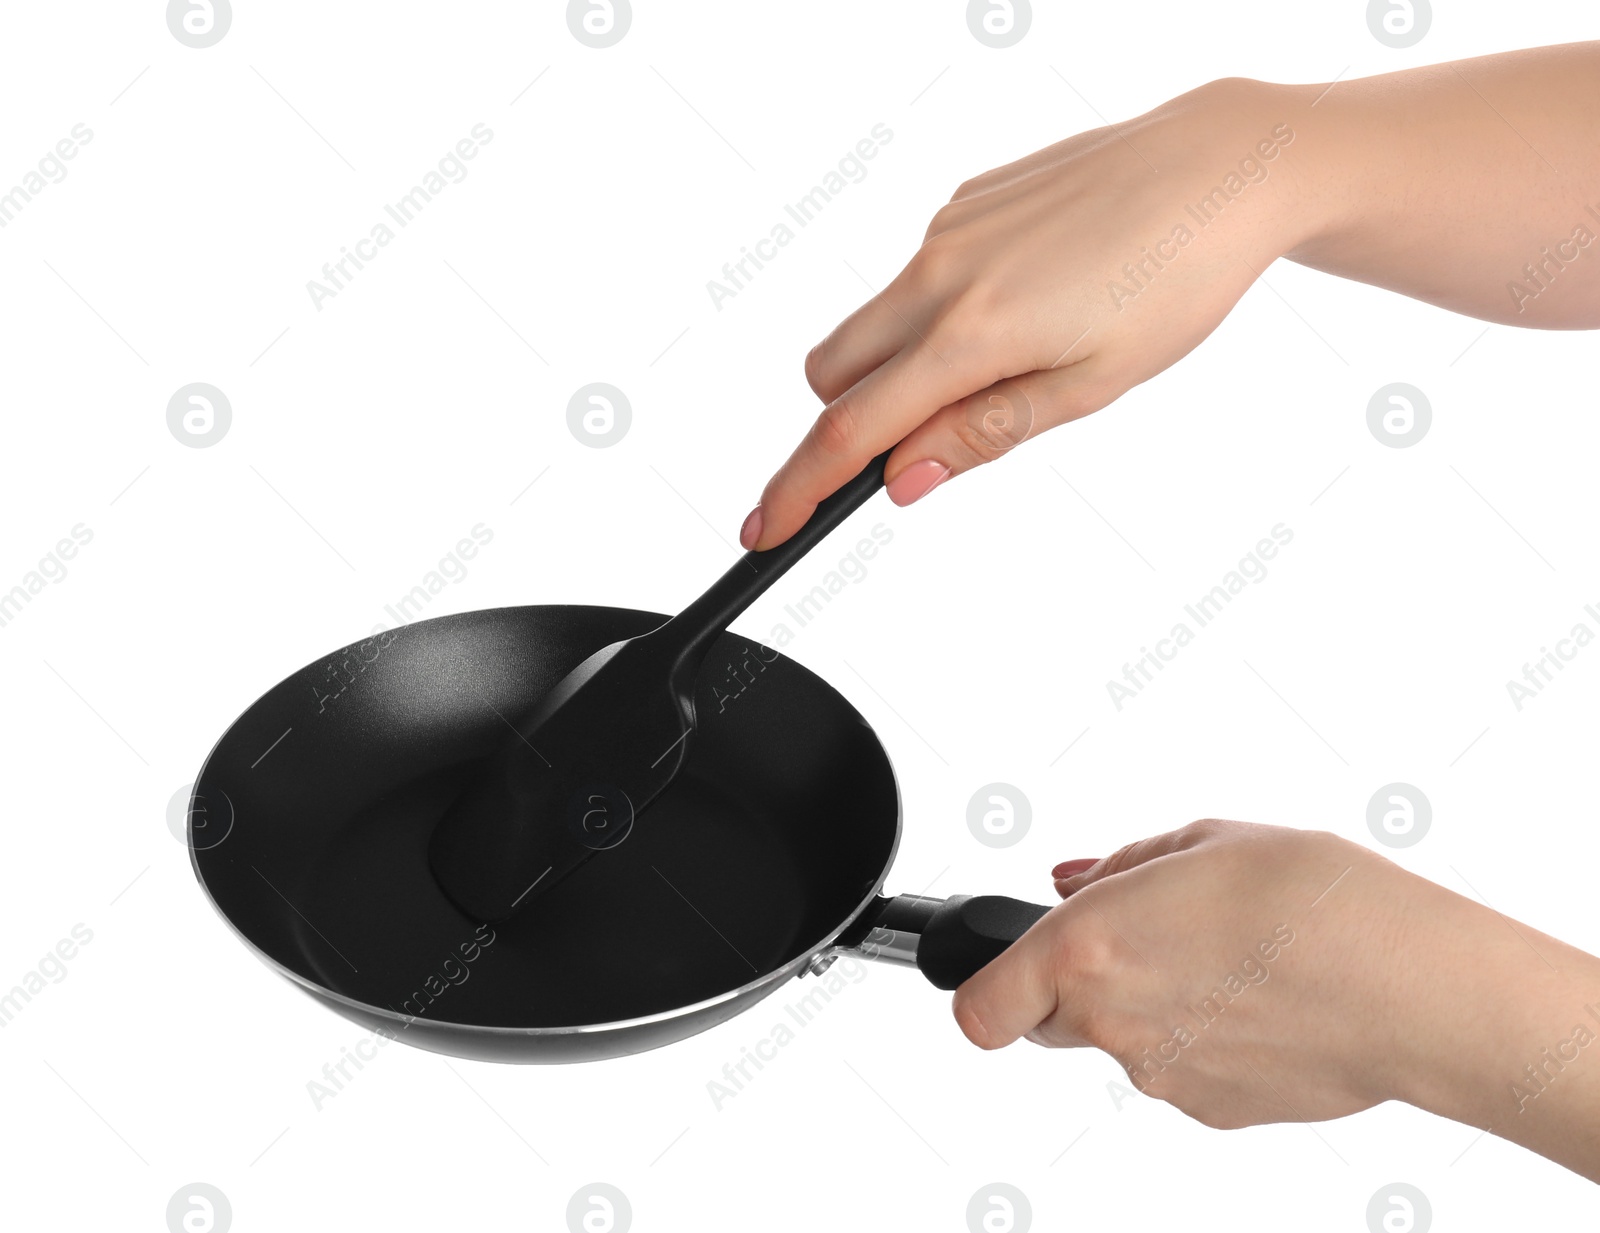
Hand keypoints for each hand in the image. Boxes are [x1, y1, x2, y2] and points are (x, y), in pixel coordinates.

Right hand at [742, 44, 1599, 549]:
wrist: (1220, 166)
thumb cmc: (1176, 278)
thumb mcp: (1091, 385)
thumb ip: (984, 433)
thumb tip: (904, 480)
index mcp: (972, 333)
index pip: (851, 431)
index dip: (799, 490)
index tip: (766, 529)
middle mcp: (938, 273)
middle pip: (830, 373)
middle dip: (846, 421)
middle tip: (916, 445)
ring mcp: (946, 230)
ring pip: (869, 322)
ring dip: (894, 365)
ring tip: (999, 365)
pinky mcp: (964, 200)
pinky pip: (917, 274)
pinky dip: (937, 310)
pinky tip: (1025, 298)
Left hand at [952, 820, 1599, 1179]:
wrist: (1411, 984)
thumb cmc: (1312, 898)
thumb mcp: (1200, 841)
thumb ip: (1118, 869)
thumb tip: (1072, 881)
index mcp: (1088, 948)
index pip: (980, 1006)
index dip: (984, 986)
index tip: (998, 970)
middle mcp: (1111, 1023)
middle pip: (1050, 1020)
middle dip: (1075, 985)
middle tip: (1143, 941)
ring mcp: (1161, 1077)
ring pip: (1124, 1043)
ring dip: (1151, 1006)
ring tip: (1227, 959)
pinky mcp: (1214, 1111)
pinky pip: (1181, 1070)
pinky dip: (1203, 1040)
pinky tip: (1257, 1001)